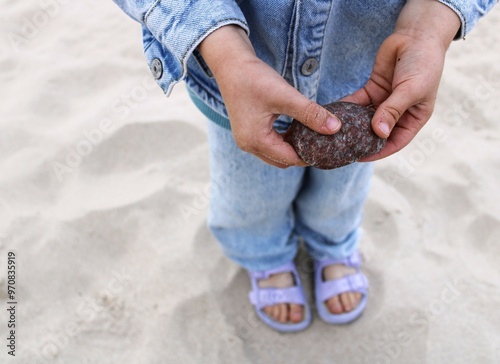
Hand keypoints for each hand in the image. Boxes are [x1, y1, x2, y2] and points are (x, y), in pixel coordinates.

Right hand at [198, 26, 340, 167]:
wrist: (230, 63)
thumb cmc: (254, 78)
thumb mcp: (285, 96)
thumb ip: (310, 113)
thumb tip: (336, 128)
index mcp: (256, 141)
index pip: (290, 159)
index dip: (311, 155)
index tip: (329, 147)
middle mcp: (248, 145)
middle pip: (282, 160)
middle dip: (302, 154)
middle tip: (322, 141)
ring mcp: (246, 139)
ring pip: (276, 153)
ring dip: (293, 147)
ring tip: (311, 134)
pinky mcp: (247, 131)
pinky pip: (269, 144)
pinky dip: (284, 140)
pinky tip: (296, 127)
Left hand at [343, 0, 460, 160]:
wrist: (416, 35)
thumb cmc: (423, 63)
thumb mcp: (411, 89)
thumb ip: (393, 110)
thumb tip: (379, 132)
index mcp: (414, 118)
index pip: (395, 142)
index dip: (378, 152)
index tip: (359, 157)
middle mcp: (398, 113)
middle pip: (376, 133)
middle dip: (360, 141)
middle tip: (341, 149)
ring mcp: (384, 102)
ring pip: (364, 119)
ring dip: (351, 125)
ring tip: (333, 135)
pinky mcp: (372, 90)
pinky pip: (357, 102)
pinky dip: (347, 108)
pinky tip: (333, 114)